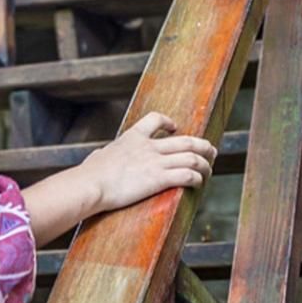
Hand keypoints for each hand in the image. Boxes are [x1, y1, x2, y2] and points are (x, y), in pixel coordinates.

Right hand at [81, 112, 217, 215]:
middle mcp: (149, 147)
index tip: (174, 128)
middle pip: (186, 141)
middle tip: (211, 150)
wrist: (92, 183)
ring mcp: (156, 162)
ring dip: (205, 164)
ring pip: (192, 158)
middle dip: (203, 146)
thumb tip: (99, 156)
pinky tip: (199, 183)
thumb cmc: (90, 173)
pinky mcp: (159, 179)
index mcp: (133, 137)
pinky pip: (188, 175)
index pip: (155, 119)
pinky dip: (197, 178)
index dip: (168, 122)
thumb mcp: (98, 156)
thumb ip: (104, 154)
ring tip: (208, 170)